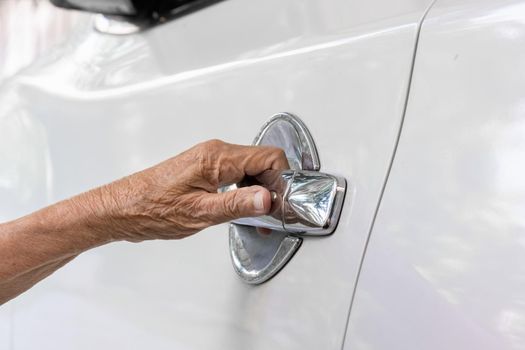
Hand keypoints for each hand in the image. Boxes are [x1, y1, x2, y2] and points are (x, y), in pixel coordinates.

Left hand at [79, 139, 288, 241]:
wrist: (122, 209)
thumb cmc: (151, 209)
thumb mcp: (200, 213)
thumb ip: (238, 204)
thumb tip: (267, 198)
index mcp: (217, 158)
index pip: (269, 157)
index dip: (283, 180)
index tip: (283, 203)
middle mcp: (215, 153)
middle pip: (263, 162)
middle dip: (274, 187)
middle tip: (274, 214)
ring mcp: (210, 160)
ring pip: (251, 169)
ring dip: (260, 191)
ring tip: (260, 216)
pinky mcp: (205, 169)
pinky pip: (237, 174)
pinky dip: (246, 191)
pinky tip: (244, 210)